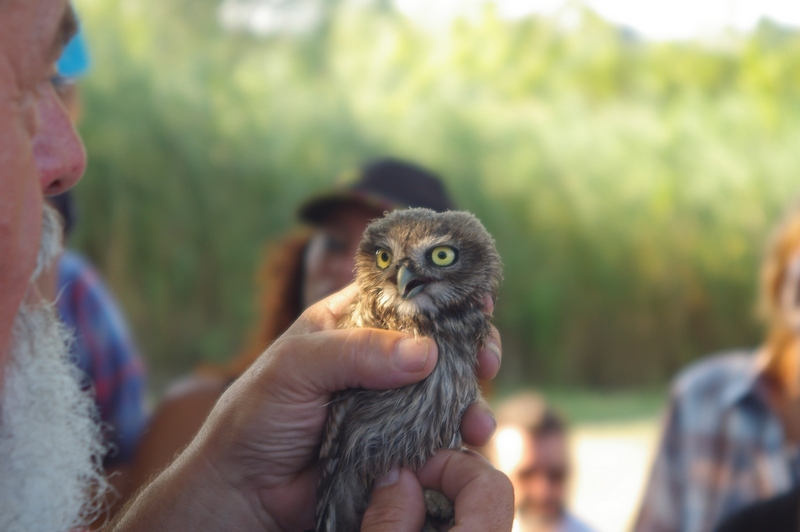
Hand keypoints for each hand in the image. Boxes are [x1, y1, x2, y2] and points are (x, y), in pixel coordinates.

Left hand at [113, 283, 503, 530]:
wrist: (244, 491)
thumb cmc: (256, 415)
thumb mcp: (297, 366)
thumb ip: (356, 352)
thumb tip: (425, 352)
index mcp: (350, 322)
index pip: (405, 294)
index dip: (444, 292)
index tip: (478, 299)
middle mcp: (376, 358)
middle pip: (437, 340)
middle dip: (469, 345)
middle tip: (487, 358)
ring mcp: (389, 401)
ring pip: (444, 388)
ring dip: (470, 396)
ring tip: (478, 416)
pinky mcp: (396, 443)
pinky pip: (437, 433)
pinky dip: (458, 434)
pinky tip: (468, 439)